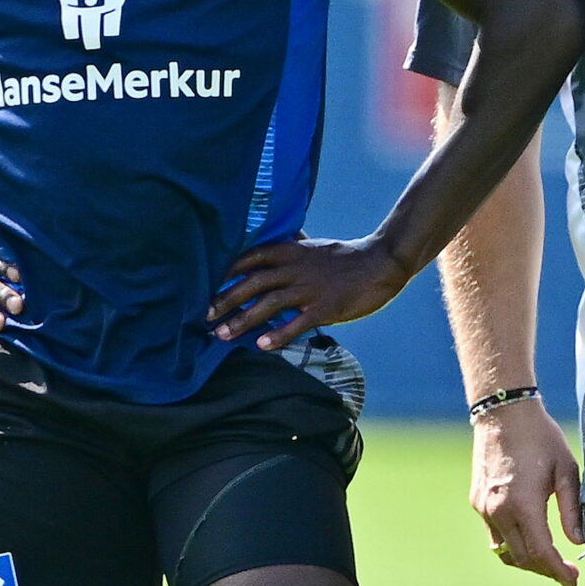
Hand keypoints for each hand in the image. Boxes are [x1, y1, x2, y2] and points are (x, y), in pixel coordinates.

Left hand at [207, 234, 406, 346]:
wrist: (380, 263)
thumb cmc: (345, 257)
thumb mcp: (314, 246)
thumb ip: (292, 246)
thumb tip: (275, 239)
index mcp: (290, 251)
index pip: (249, 258)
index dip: (225, 272)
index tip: (204, 285)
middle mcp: (295, 268)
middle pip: (252, 283)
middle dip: (225, 299)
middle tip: (204, 316)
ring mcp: (309, 289)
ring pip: (268, 304)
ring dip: (243, 320)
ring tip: (222, 335)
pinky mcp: (325, 307)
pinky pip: (297, 323)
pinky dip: (278, 335)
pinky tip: (262, 346)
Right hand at [471, 398, 583, 585]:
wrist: (503, 413)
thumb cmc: (540, 438)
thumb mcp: (566, 471)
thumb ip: (573, 510)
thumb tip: (579, 542)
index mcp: (522, 505)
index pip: (541, 553)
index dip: (558, 572)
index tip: (573, 581)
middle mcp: (498, 511)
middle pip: (522, 559)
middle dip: (546, 570)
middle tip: (567, 573)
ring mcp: (484, 508)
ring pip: (505, 552)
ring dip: (527, 561)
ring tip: (549, 560)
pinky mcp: (477, 502)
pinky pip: (495, 535)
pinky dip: (513, 544)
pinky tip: (530, 538)